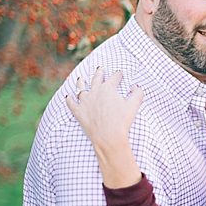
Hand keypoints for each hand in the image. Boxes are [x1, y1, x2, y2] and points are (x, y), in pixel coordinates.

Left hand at [65, 67, 144, 188]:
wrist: (108, 137)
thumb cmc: (122, 121)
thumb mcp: (134, 105)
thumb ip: (137, 93)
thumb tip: (135, 86)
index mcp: (108, 88)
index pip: (114, 77)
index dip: (118, 75)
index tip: (119, 73)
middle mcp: (94, 92)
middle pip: (96, 78)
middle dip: (99, 73)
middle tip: (100, 69)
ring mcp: (84, 101)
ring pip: (80, 88)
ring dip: (81, 82)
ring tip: (81, 78)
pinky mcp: (78, 112)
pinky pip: (71, 103)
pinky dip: (69, 99)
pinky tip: (68, 96)